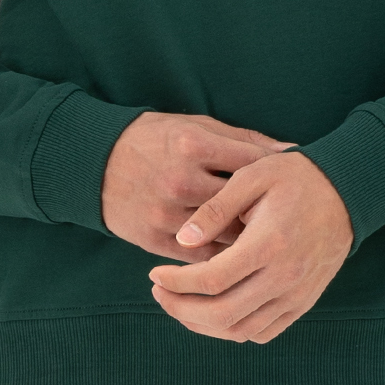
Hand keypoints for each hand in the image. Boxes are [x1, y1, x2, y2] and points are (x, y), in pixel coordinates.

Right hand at [101, 111, 285, 259]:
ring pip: (223, 236)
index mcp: (193, 145)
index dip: (277, 177)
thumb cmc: (152, 140)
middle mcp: (180, 180)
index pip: (252, 164)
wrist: (91, 164)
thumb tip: (291, 152)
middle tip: (287, 221)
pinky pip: (198, 257)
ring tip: (267, 240)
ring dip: (247, 240)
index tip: (293, 185)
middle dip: (267, 213)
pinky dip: (220, 258)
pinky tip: (236, 255)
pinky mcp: (152, 238)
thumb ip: (242, 139)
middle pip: (241, 205)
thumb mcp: (195, 126)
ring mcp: (165, 212)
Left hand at [147, 150, 354, 345]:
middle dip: (180, 308)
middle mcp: (284, 277)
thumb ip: (215, 209)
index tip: (154, 273)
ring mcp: (296, 295)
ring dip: (202, 324)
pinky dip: (233, 330)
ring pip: (239, 330)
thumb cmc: (297, 178)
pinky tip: (214, 312)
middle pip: (221, 314)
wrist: (348, 192)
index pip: (210, 280)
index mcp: (268, 244)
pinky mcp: (303, 303)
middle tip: (159, 293)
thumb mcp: (253, 177)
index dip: (175, 282)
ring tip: (180, 304)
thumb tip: (182, 241)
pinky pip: (262, 332)